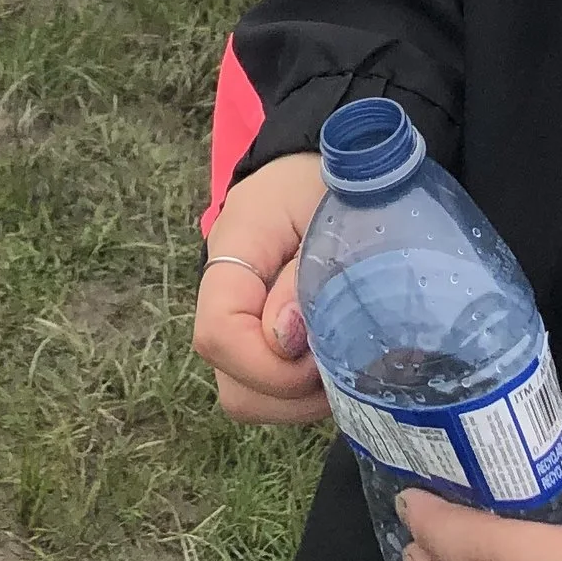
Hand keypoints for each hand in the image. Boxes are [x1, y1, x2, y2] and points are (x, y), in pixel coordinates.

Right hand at [192, 153, 328, 422]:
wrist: (337, 160)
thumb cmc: (338, 180)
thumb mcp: (332, 211)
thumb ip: (305, 275)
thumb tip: (283, 341)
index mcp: (237, 246)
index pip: (218, 331)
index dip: (265, 365)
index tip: (318, 356)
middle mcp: (226, 288)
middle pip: (229, 378)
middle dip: (288, 392)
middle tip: (340, 366)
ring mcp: (241, 316)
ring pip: (246, 394)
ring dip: (298, 399)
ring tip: (343, 365)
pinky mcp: (260, 334)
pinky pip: (267, 390)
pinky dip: (302, 394)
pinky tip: (336, 364)